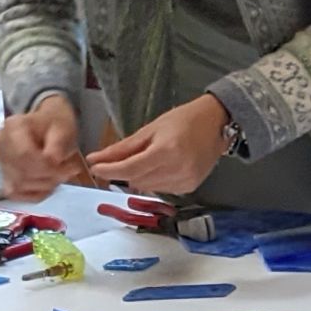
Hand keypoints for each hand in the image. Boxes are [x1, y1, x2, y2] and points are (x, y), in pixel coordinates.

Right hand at [0, 94, 87, 202]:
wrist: (48, 124)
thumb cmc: (55, 124)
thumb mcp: (63, 128)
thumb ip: (58, 144)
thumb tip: (53, 160)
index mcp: (13, 127)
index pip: (23, 154)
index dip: (47, 167)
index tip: (70, 168)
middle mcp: (0, 144)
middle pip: (21, 172)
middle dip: (50, 177)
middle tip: (71, 171)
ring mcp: (0, 162)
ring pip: (18, 185)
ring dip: (45, 185)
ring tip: (62, 175)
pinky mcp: (4, 176)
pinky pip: (15, 193)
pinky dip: (35, 193)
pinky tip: (49, 184)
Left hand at [86, 94, 233, 196]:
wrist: (215, 124)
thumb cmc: (183, 120)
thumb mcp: (150, 129)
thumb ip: (122, 148)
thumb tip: (96, 159)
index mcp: (166, 150)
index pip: (129, 168)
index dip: (109, 170)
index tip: (95, 168)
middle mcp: (177, 169)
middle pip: (136, 180)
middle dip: (123, 171)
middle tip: (119, 160)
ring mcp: (185, 181)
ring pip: (147, 187)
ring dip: (139, 177)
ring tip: (147, 159)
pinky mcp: (190, 187)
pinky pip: (161, 190)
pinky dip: (154, 180)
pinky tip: (161, 167)